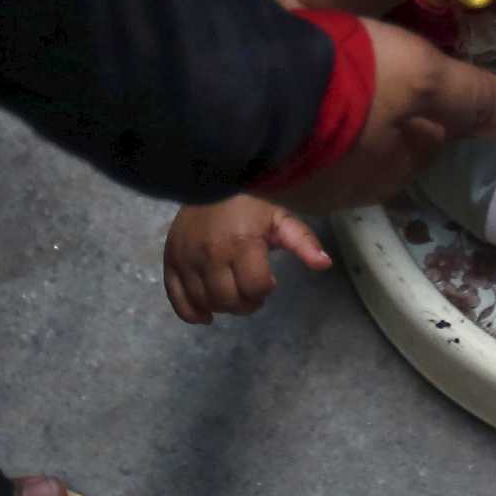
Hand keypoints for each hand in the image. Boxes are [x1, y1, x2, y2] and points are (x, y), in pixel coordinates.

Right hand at [163, 195, 332, 324]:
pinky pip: (177, 300)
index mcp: (242, 243)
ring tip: (231, 292)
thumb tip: (324, 264)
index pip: (255, 288)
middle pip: (229, 301)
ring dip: (222, 306)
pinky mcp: (171, 261)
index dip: (265, 289)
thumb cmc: (249, 202)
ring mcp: (188, 259)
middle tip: (249, 289)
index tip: (267, 280)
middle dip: (245, 302)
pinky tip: (205, 314)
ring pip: (205, 303)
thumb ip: (302, 241)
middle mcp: (211, 254)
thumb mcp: (280, 217)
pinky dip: (191, 313)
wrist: (210, 180)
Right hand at [261, 14, 495, 213]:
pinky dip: (301, 124)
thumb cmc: (351, 85)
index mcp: (388, 175)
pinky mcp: (256, 168)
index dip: (428, 116)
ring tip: (336, 82)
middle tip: (376, 77)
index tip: (419, 82)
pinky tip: (296, 95)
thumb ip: (475, 99)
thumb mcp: (425, 78)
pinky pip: (291, 146)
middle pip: (376, 154)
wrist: (250, 88)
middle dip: (382, 123)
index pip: (424, 149)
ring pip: (332, 154)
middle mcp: (342, 193)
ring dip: (339, 125)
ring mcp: (293, 185)